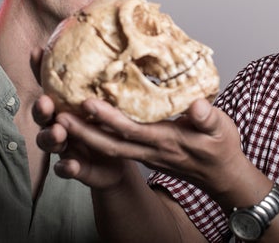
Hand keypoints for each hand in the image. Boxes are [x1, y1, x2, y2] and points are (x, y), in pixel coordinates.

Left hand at [53, 96, 248, 196]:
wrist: (223, 176)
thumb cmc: (222, 149)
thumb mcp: (221, 129)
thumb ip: (207, 118)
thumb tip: (196, 105)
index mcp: (166, 141)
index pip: (131, 130)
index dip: (108, 118)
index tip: (87, 103)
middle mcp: (150, 150)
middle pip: (109, 143)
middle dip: (81, 131)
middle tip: (56, 114)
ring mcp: (145, 154)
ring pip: (109, 146)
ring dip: (83, 134)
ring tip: (60, 116)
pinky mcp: (145, 153)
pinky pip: (116, 146)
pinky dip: (98, 136)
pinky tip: (86, 122)